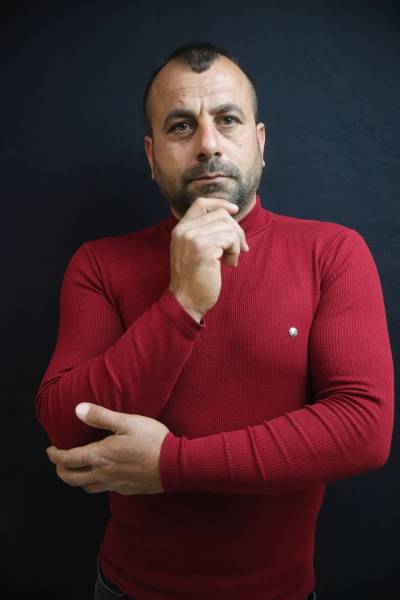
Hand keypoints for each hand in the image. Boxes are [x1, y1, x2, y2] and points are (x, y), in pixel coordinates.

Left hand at [46, 403, 169, 494]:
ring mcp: (115, 484)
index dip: (55, 456)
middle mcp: (103, 474)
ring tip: (79, 468)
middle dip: (61, 470)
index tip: (51, 450)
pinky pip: (104, 489)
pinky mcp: (126, 489)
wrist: (174, 465)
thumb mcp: (127, 422)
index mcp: (100, 456)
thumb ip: (101, 416)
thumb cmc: (151, 440)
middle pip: (73, 479)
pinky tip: (104, 474)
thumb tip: (78, 409)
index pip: (69, 460)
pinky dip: (96, 482)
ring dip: (77, 479)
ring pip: (87, 487)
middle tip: (60, 461)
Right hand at [169, 197, 249, 319]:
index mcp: (180, 229)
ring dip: (236, 243)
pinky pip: (230, 238)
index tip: (234, 209)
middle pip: (220, 215)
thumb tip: (230, 220)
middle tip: (240, 248)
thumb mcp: (194, 250)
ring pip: (227, 226)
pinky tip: (229, 264)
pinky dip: (235, 251)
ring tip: (230, 260)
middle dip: (236, 230)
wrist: (186, 301)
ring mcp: (192, 238)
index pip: (201, 203)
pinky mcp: (203, 248)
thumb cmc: (194, 279)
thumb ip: (205, 233)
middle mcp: (184, 230)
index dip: (220, 203)